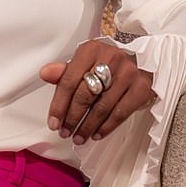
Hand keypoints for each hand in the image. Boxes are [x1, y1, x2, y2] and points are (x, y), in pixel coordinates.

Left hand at [39, 40, 154, 144]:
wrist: (139, 61)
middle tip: (65, 132)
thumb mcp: (84, 62)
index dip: (59, 104)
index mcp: (91, 49)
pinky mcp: (141, 87)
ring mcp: (128, 73)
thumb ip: (64, 71)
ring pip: (102, 107)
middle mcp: (110, 58)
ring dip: (87, 126)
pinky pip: (120, 113)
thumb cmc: (106, 63)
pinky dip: (106, 127)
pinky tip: (96, 134)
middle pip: (85, 95)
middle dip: (72, 117)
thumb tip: (45, 73)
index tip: (53, 121)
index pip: (69, 80)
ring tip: (78, 137)